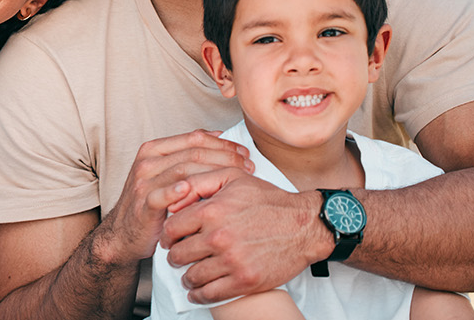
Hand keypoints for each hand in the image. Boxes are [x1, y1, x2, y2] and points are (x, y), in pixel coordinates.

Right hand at [98, 130, 251, 265]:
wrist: (124, 233)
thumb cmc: (151, 202)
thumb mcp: (165, 173)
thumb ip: (187, 155)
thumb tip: (218, 136)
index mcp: (153, 150)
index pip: (193, 138)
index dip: (222, 143)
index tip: (243, 152)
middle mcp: (147, 162)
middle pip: (193, 153)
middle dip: (225, 158)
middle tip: (248, 166)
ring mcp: (143, 183)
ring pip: (183, 171)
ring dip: (213, 174)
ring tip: (235, 180)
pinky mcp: (143, 205)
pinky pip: (162, 195)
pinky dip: (178, 191)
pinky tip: (194, 190)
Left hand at [160, 173, 327, 303]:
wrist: (305, 225)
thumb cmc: (269, 201)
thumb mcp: (233, 178)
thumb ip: (199, 180)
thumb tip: (174, 197)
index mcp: (211, 211)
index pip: (171, 229)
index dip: (168, 235)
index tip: (170, 239)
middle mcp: (218, 237)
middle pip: (178, 255)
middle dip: (176, 256)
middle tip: (180, 257)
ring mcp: (232, 261)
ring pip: (191, 276)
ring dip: (187, 277)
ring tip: (189, 274)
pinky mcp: (244, 281)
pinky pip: (210, 294)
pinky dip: (199, 295)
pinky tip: (198, 291)